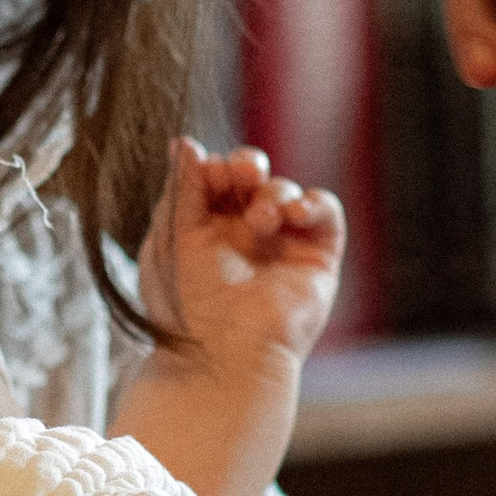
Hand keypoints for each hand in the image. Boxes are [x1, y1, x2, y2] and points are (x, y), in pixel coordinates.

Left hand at [136, 140, 344, 375]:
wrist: (223, 353)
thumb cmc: (187, 306)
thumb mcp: (170, 238)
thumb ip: (181, 188)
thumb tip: (184, 142)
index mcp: (204, 230)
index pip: (216, 178)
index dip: (216, 167)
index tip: (209, 173)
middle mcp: (244, 236)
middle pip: (253, 176)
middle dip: (247, 164)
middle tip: (242, 173)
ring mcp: (282, 246)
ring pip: (286, 191)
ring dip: (274, 193)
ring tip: (260, 220)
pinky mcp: (316, 259)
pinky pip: (325, 211)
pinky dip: (312, 202)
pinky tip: (292, 214)